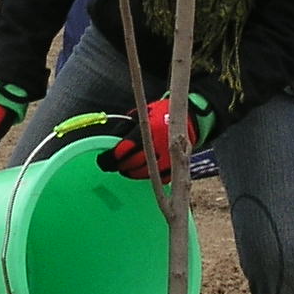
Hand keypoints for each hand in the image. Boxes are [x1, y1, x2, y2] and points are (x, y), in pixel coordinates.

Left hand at [102, 93, 218, 181]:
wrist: (190, 118)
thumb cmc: (159, 115)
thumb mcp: (141, 115)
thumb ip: (126, 129)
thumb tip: (111, 144)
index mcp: (147, 130)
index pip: (123, 150)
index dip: (110, 158)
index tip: (103, 160)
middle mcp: (157, 145)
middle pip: (132, 164)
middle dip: (120, 166)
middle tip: (114, 165)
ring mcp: (168, 158)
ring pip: (143, 173)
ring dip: (131, 173)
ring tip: (126, 169)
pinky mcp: (176, 167)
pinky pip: (158, 178)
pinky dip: (148, 177)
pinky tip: (143, 171)